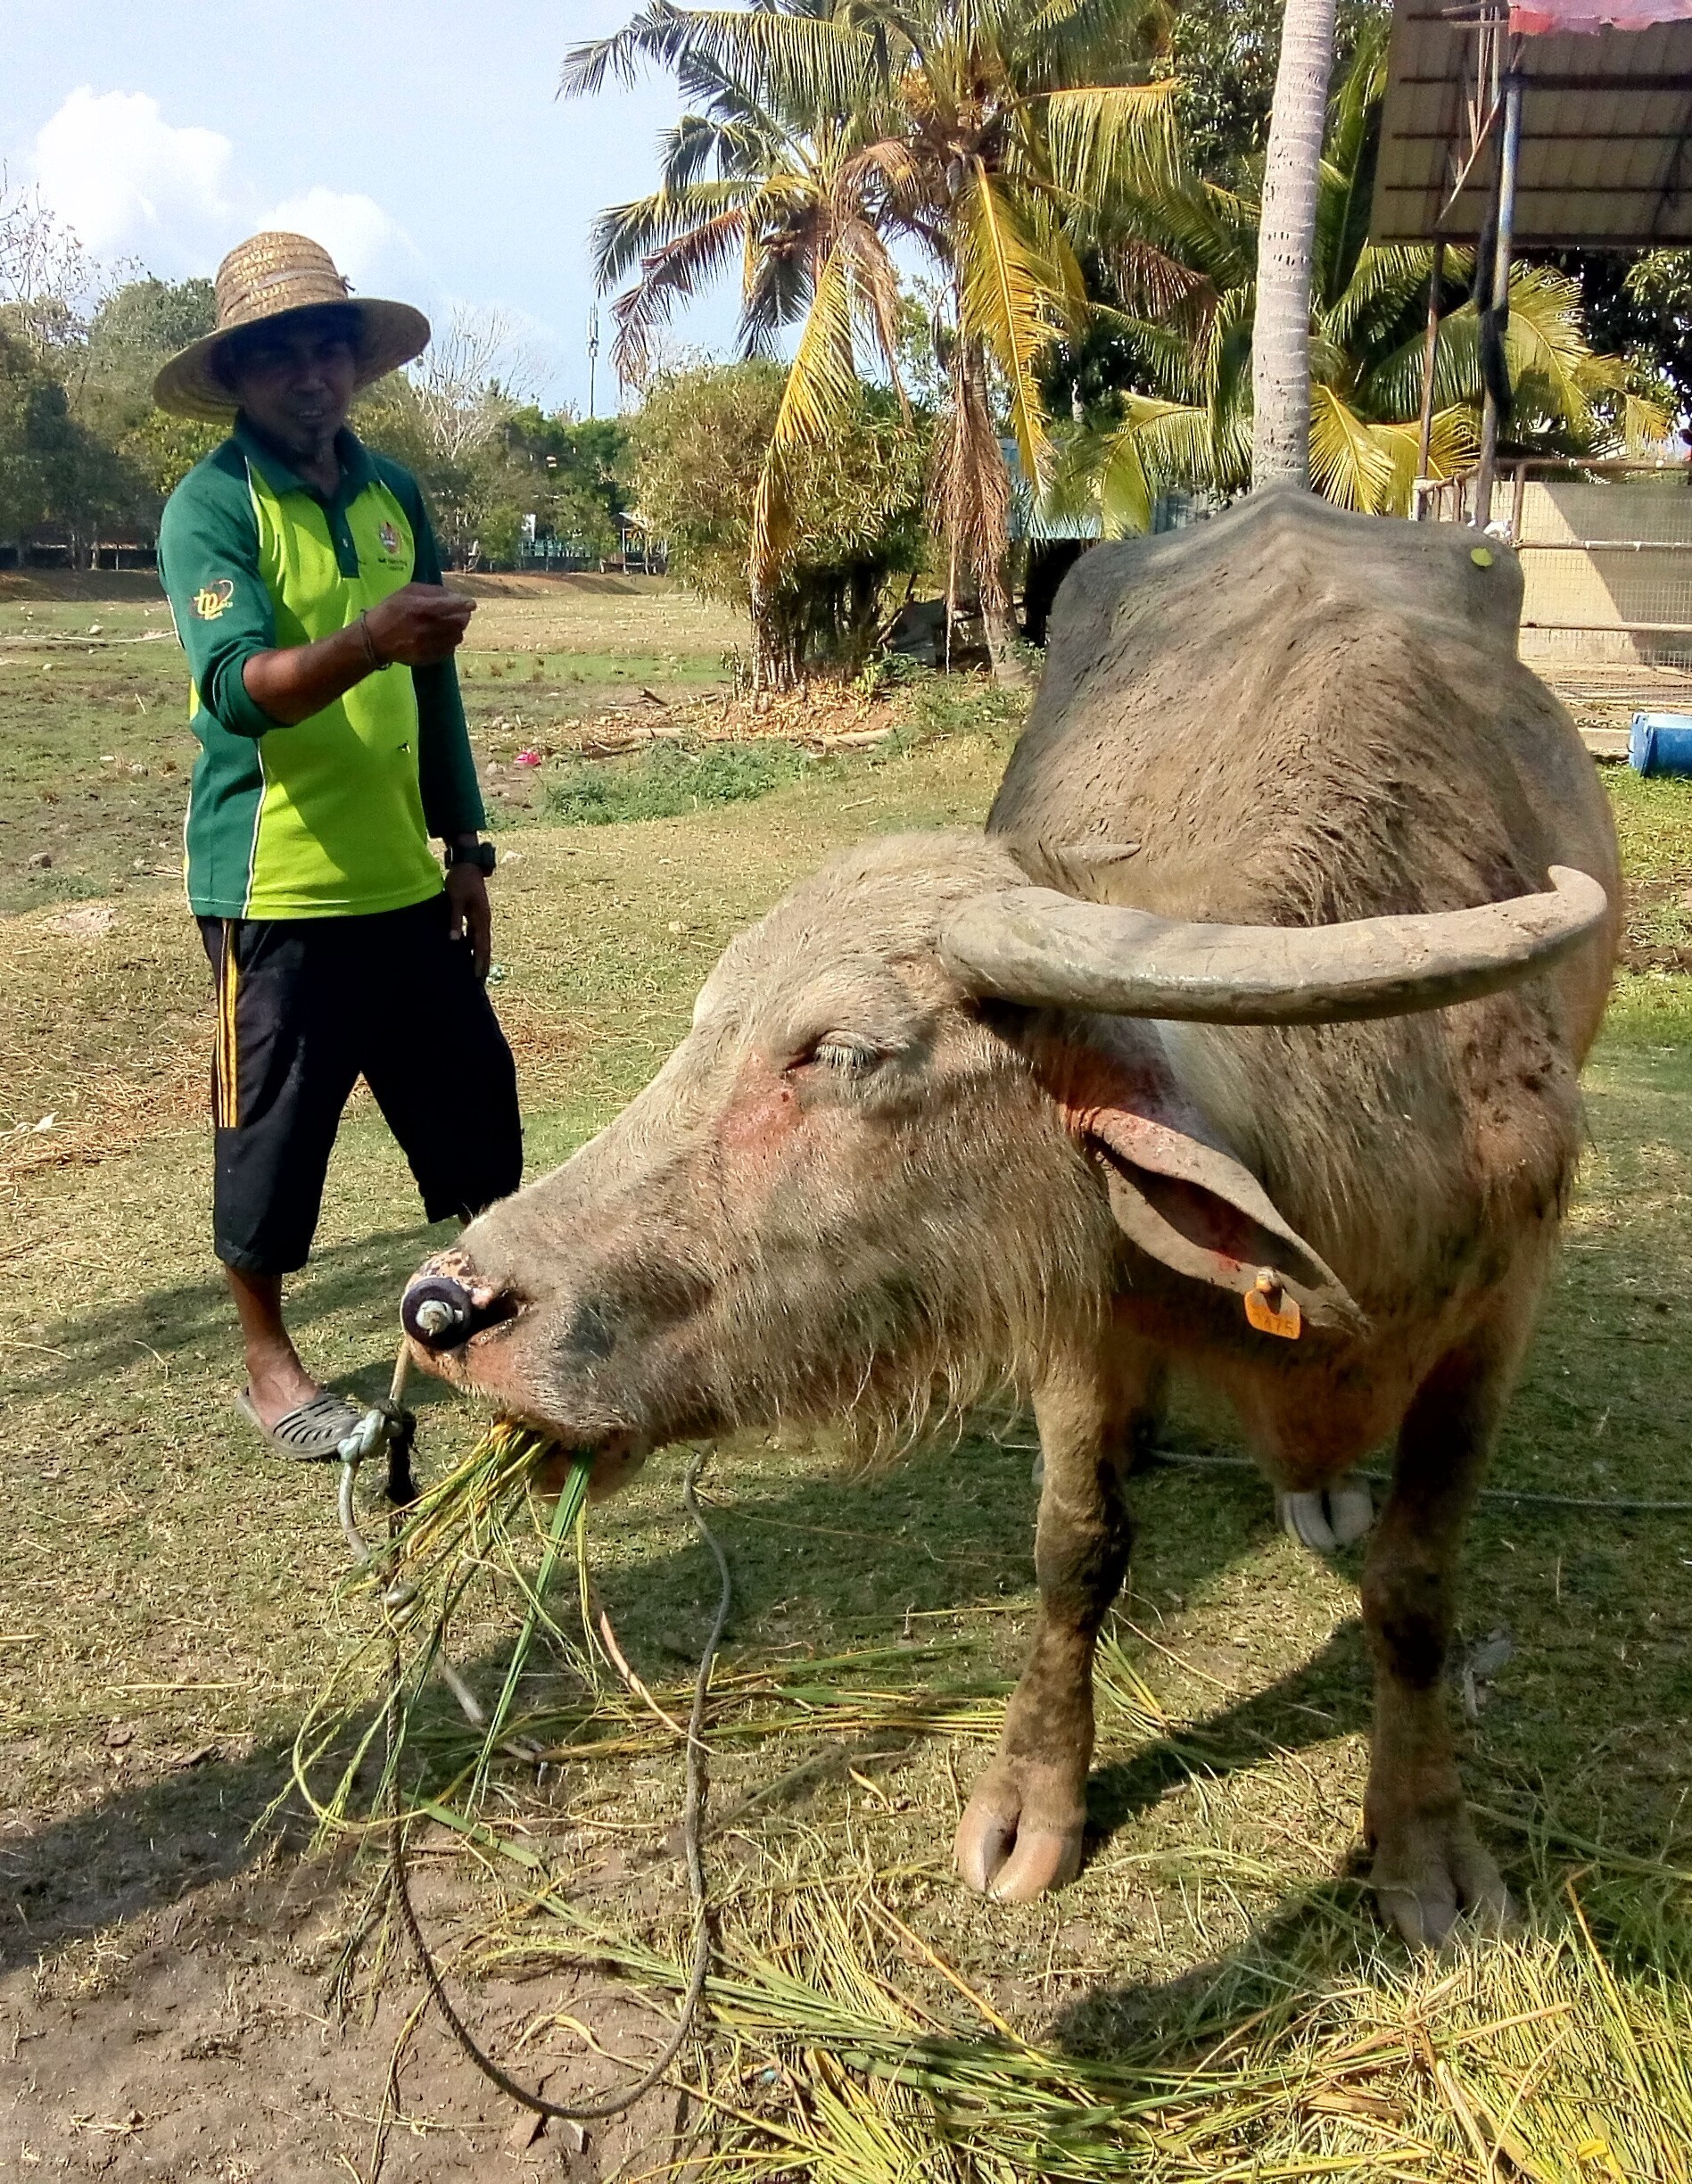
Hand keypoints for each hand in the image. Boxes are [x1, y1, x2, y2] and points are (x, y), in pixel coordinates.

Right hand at [364, 583, 474, 666]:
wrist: (374, 639)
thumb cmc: (390, 610)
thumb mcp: (407, 592)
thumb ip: (432, 592)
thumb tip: (455, 596)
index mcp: (419, 608)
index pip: (449, 606)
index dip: (463, 604)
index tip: (471, 603)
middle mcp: (425, 628)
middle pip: (458, 623)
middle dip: (463, 616)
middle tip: (461, 613)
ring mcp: (427, 645)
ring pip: (456, 637)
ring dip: (457, 630)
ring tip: (449, 625)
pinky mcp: (428, 658)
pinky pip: (449, 650)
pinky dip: (449, 642)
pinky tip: (441, 637)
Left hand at [445, 860, 491, 980]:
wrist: (468, 864)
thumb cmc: (460, 880)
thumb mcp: (455, 899)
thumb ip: (455, 919)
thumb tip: (454, 940)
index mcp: (481, 918)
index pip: (481, 945)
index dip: (479, 961)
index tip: (478, 977)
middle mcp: (484, 920)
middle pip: (485, 946)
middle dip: (483, 964)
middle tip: (481, 981)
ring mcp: (481, 917)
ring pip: (481, 941)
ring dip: (480, 956)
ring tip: (478, 971)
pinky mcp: (476, 914)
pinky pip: (476, 934)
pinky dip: (474, 946)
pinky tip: (469, 952)